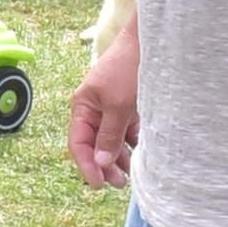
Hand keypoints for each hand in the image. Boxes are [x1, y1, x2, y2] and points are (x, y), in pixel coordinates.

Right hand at [69, 26, 139, 190]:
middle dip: (105, 165)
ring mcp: (111, 107)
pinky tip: (140, 152)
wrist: (149, 41)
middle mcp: (93, 109)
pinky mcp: (127, 104)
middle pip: (94, 144)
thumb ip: (109, 135)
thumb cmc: (128, 68)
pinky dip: (131, 142)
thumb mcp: (118, 106)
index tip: (99, 185)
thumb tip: (100, 162)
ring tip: (130, 173)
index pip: (78, 144)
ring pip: (111, 139)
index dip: (86, 166)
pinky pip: (125, 130)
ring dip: (119, 157)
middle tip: (119, 183)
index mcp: (83, 107)